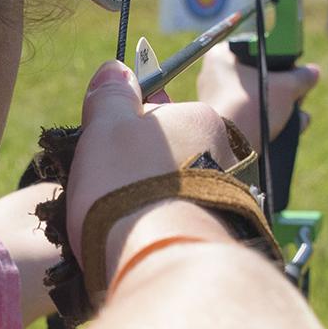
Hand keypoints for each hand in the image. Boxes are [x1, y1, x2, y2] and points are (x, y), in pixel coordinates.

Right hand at [64, 61, 237, 267]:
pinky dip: (160, 228)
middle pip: (164, 152)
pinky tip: (140, 241)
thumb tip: (115, 69)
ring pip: (172, 189)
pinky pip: (180, 221)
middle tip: (104, 191)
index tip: (101, 152)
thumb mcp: (106, 127)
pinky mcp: (220, 235)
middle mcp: (224, 153)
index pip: (154, 111)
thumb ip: (111, 95)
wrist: (161, 260)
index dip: (120, 130)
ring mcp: (226, 197)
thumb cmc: (129, 187)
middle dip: (135, 168)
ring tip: (118, 223)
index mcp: (200, 118)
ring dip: (146, 200)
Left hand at [196, 43, 319, 141]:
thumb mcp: (285, 87)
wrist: (229, 146)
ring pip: (257, 101)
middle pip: (259, 78)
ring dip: (282, 109)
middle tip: (299, 96)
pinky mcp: (223, 125)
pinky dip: (270, 123)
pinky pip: (250, 118)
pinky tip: (291, 130)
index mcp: (221, 57)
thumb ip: (301, 77)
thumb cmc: (250, 107)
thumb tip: (312, 73)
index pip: (255, 51)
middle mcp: (215, 78)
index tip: (293, 69)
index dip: (278, 59)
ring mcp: (217, 102)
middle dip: (284, 90)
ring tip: (299, 118)